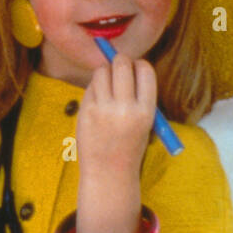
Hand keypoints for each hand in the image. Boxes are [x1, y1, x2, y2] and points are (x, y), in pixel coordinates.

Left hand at [75, 55, 153, 232]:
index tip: (135, 66)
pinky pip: (89, 88)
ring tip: (106, 84)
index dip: (139, 64)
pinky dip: (93, 88)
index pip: (145, 71)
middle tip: (118, 65)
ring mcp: (103, 109)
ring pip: (101, 72)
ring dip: (104, 72)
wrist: (109, 171)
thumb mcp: (144, 122)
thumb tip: (129, 64)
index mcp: (146, 110)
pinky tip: (97, 100)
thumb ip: (137, 96)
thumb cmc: (129, 145)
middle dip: (119, 61)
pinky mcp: (85, 111)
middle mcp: (125, 107)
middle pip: (121, 65)